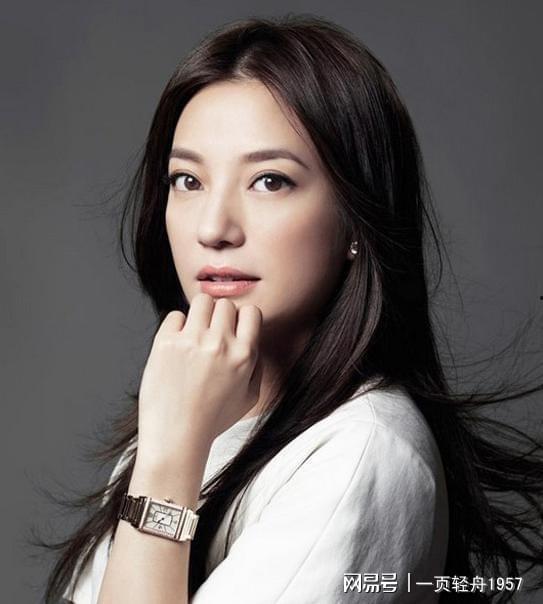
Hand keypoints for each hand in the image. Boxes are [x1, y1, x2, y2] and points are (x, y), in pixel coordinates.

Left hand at [136, 293, 262, 464]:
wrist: (176, 437)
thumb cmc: (212, 420)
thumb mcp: (249, 397)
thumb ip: (256, 365)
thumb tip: (251, 340)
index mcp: (244, 355)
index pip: (251, 311)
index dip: (242, 319)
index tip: (232, 331)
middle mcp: (220, 344)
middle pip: (225, 304)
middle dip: (219, 317)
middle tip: (210, 336)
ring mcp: (191, 341)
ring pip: (202, 301)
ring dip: (200, 315)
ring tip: (194, 334)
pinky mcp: (166, 343)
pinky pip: (175, 315)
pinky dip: (176, 327)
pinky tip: (177, 346)